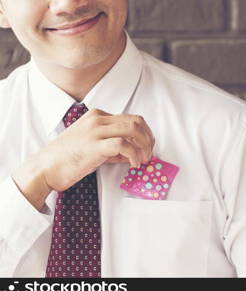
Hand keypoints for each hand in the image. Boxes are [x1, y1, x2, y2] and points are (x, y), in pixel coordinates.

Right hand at [38, 108, 154, 191]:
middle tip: (149, 154)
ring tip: (142, 160)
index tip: (146, 148)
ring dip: (144, 146)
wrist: (44, 168)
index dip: (145, 134)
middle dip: (148, 138)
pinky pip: (123, 144)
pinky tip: (133, 164)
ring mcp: (95, 131)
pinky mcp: (94, 145)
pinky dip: (134, 154)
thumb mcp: (91, 145)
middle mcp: (97, 119)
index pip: (131, 118)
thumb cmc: (66, 159)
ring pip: (133, 129)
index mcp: (97, 116)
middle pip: (137, 121)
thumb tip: (132, 153)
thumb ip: (112, 146)